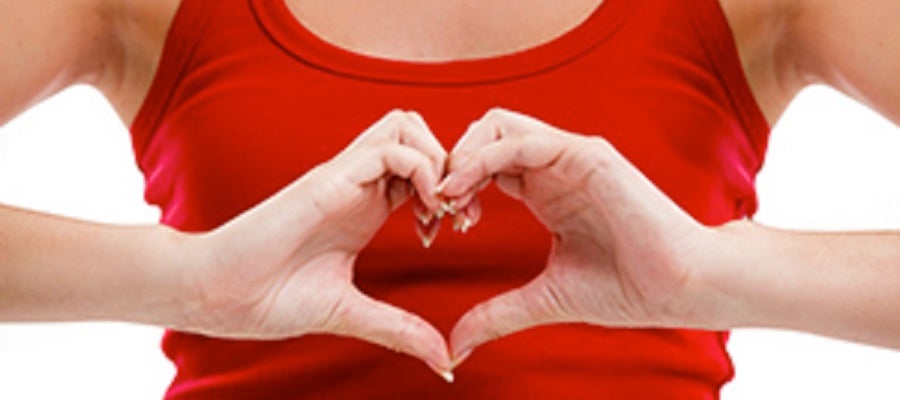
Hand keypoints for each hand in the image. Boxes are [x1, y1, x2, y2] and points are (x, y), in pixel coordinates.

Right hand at [179, 111, 453, 375]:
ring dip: (438, 160)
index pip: (421, 167)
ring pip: (407, 127)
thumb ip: (399, 329)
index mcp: (365, 208)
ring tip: (441, 210)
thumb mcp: (352, 313)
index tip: (458, 229)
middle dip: (451, 164)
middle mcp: (358, 185)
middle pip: (418, 132)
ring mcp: (344, 177)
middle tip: (458, 213)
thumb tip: (444, 359)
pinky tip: (424, 213)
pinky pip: (389, 148)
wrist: (217, 295)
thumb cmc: (269, 299)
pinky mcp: (329, 179)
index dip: (451, 189)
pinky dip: (421, 170)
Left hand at [439, 109, 717, 362]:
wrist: (679, 288)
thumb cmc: (626, 289)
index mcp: (545, 191)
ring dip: (462, 154)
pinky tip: (465, 189)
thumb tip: (455, 346)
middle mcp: (555, 166)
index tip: (438, 224)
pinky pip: (522, 140)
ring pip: (497, 125)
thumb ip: (498, 314)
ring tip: (446, 195)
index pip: (484, 165)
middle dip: (451, 162)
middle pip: (484, 134)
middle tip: (435, 205)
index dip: (454, 187)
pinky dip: (484, 158)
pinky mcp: (586, 155)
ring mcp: (570, 156)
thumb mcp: (544, 299)